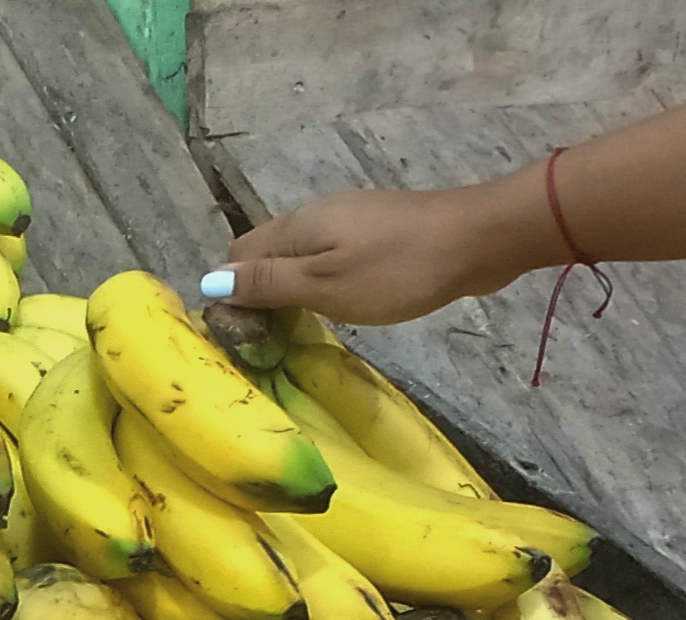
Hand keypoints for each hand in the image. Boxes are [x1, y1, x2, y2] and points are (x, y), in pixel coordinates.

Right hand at [203, 176, 560, 325]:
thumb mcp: (324, 285)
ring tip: (304, 326)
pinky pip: (334, 254)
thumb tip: (209, 281)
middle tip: (272, 338)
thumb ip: (269, 283)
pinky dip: (325, 279)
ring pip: (302, 253)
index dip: (231, 291)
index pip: (238, 253)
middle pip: (268, 252)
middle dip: (260, 290)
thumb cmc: (397, 269)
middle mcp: (317, 214)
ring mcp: (352, 219)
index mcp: (296, 227)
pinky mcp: (380, 230)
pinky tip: (345, 303)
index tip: (243, 333)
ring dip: (293, 287)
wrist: (476, 239)